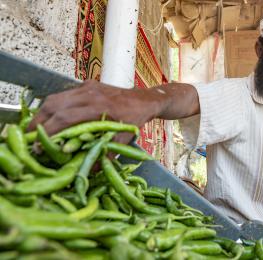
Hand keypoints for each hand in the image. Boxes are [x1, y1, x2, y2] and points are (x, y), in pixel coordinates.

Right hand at [28, 80, 154, 142]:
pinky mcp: (87, 84)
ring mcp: (87, 86)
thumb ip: (107, 153)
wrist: (144, 100)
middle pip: (55, 104)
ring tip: (36, 129)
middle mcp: (91, 93)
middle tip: (29, 138)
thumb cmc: (135, 119)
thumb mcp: (124, 138)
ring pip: (56, 97)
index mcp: (100, 108)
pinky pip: (64, 94)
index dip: (50, 131)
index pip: (66, 118)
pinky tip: (52, 118)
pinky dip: (54, 106)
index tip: (39, 145)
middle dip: (38, 122)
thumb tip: (89, 170)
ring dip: (43, 113)